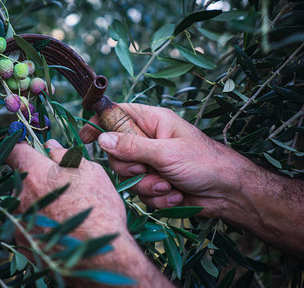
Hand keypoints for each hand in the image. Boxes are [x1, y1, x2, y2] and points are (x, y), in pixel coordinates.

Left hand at [6, 140, 126, 240]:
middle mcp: (20, 196)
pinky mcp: (22, 242)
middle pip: (21, 179)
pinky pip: (26, 224)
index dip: (21, 148)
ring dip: (38, 201)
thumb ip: (66, 156)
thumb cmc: (99, 208)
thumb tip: (51, 146)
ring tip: (63, 210)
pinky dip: (38, 221)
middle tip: (60, 186)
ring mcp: (18, 221)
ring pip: (24, 202)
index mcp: (35, 173)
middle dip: (36, 178)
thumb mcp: (90, 173)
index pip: (14, 151)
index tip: (30, 151)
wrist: (98, 255)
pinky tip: (58, 226)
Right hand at [79, 103, 254, 217]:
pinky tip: (176, 195)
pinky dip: (157, 198)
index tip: (85, 137)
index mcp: (152, 122)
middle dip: (131, 167)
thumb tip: (102, 139)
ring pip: (127, 176)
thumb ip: (132, 147)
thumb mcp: (166, 152)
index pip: (117, 115)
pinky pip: (140, 193)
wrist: (227, 193)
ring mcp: (150, 163)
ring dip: (148, 186)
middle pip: (116, 152)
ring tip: (169, 185)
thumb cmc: (204, 162)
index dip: (100, 123)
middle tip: (147, 169)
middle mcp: (148, 141)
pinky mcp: (154, 184)